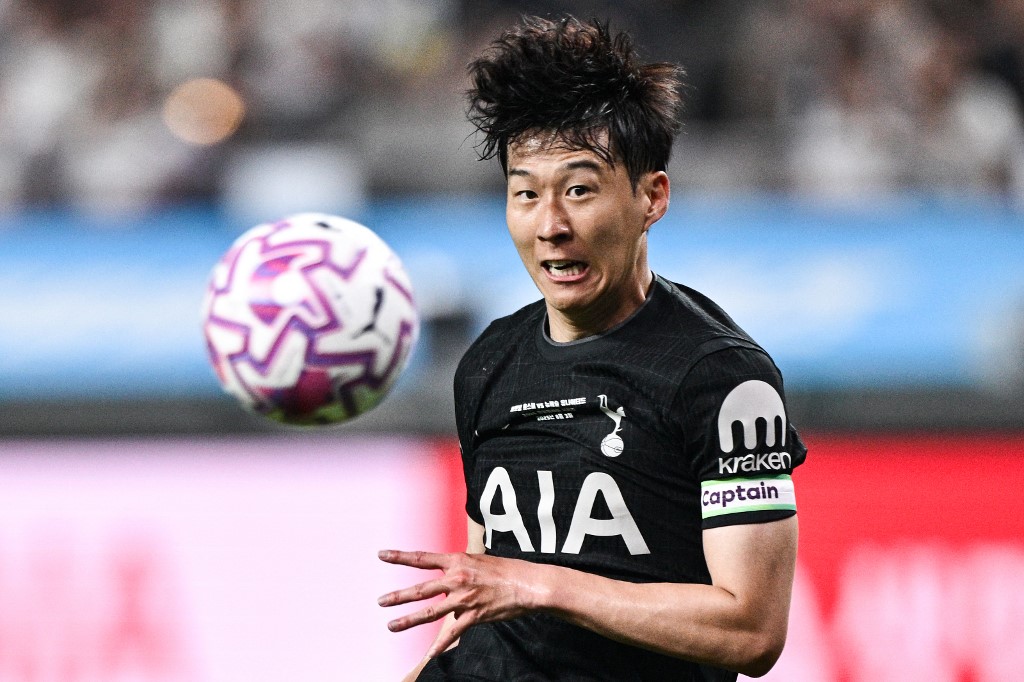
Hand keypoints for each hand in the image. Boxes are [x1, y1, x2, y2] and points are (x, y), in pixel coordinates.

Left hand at [377, 549, 546, 656]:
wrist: (527, 583)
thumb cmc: (505, 570)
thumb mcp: (478, 560)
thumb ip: (459, 567)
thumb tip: (447, 575)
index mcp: (457, 561)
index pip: (422, 558)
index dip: (400, 557)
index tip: (382, 555)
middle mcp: (457, 579)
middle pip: (421, 589)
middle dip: (398, 596)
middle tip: (380, 601)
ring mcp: (464, 599)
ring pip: (430, 612)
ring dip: (408, 619)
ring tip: (391, 625)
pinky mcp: (474, 616)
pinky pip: (452, 633)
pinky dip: (439, 645)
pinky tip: (429, 654)